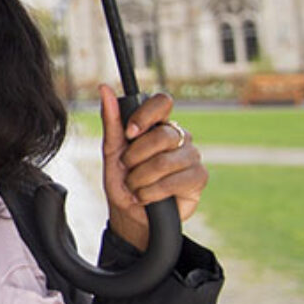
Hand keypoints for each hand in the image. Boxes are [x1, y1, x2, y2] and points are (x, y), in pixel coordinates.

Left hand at [99, 84, 207, 251]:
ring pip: (167, 160)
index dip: (146, 115)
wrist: (130, 213)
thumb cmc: (122, 180)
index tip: (129, 133)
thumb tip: (104, 89)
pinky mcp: (199, 177)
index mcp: (158, 125)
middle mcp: (179, 137)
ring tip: (135, 186)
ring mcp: (191, 156)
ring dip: (142, 178)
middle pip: (162, 135)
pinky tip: (147, 197)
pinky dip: (153, 191)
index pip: (163, 102)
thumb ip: (112, 121)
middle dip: (136, 156)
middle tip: (128, 168)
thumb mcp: (111, 151)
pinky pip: (176, 180)